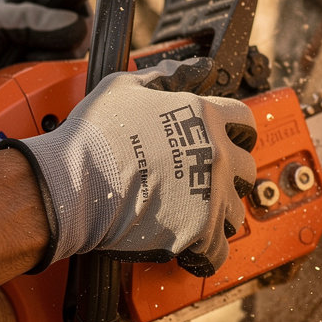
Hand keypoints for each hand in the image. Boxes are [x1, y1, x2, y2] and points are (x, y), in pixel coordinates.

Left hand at [0, 0, 87, 130]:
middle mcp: (32, 22)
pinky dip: (46, 80)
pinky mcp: (29, 74)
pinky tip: (26, 82)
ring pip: (65, 56)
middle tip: (32, 54)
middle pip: (72, 30)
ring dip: (50, 64)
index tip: (71, 33)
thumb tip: (79, 26)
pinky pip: (53, 76)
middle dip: (59, 45)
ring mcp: (31, 49)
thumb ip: (32, 19)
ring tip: (22, 69)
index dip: (75, 13)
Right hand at [9, 58, 256, 276]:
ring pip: (236, 210)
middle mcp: (215, 154)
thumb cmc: (94, 135)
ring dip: (219, 213)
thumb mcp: (125, 86)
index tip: (230, 141)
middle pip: (246, 168)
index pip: (245, 121)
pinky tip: (193, 248)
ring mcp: (210, 194)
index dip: (237, 132)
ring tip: (193, 215)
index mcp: (203, 116)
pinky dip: (207, 252)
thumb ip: (165, 75)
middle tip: (207, 181)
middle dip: (230, 175)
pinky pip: (219, 250)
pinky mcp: (198, 230)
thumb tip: (192, 68)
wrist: (75, 182)